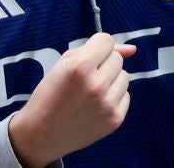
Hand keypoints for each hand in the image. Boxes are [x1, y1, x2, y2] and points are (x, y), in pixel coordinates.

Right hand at [8, 34, 136, 166]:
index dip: (96, 47)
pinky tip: (96, 105)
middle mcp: (97, 85)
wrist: (41, 134)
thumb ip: (96, 49)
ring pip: (125, 76)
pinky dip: (114, 97)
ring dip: (111, 80)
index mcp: (80, 66)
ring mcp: (108, 104)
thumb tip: (132, 49)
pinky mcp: (115, 119)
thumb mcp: (63, 64)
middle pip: (117, 58)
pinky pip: (126, 96)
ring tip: (91, 92)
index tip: (86, 58)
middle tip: (85, 78)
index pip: (106, 40)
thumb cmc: (50, 95)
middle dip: (103, 64)